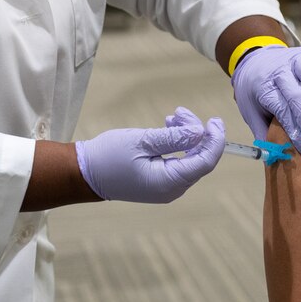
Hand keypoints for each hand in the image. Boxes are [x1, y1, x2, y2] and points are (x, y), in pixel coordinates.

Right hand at [75, 107, 224, 202]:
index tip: (215, 121)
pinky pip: (178, 161)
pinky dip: (177, 144)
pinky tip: (168, 127)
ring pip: (189, 158)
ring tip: (172, 117)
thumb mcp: (144, 141)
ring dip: (185, 136)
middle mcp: (172, 189)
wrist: (85, 173)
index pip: (206, 161)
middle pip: (199, 158)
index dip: (215, 140)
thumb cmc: (110, 157)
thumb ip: (175, 138)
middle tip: (180, 112)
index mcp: (170, 182)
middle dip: (196, 133)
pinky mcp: (160, 181)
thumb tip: (200, 133)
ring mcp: (166, 187)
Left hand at [231, 40, 300, 157]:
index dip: (295, 131)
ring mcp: (295, 59)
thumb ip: (263, 133)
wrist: (254, 59)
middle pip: (297, 96)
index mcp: (265, 88)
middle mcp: (280, 72)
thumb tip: (277, 157)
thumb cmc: (256, 92)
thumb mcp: (251, 112)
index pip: (282, 110)